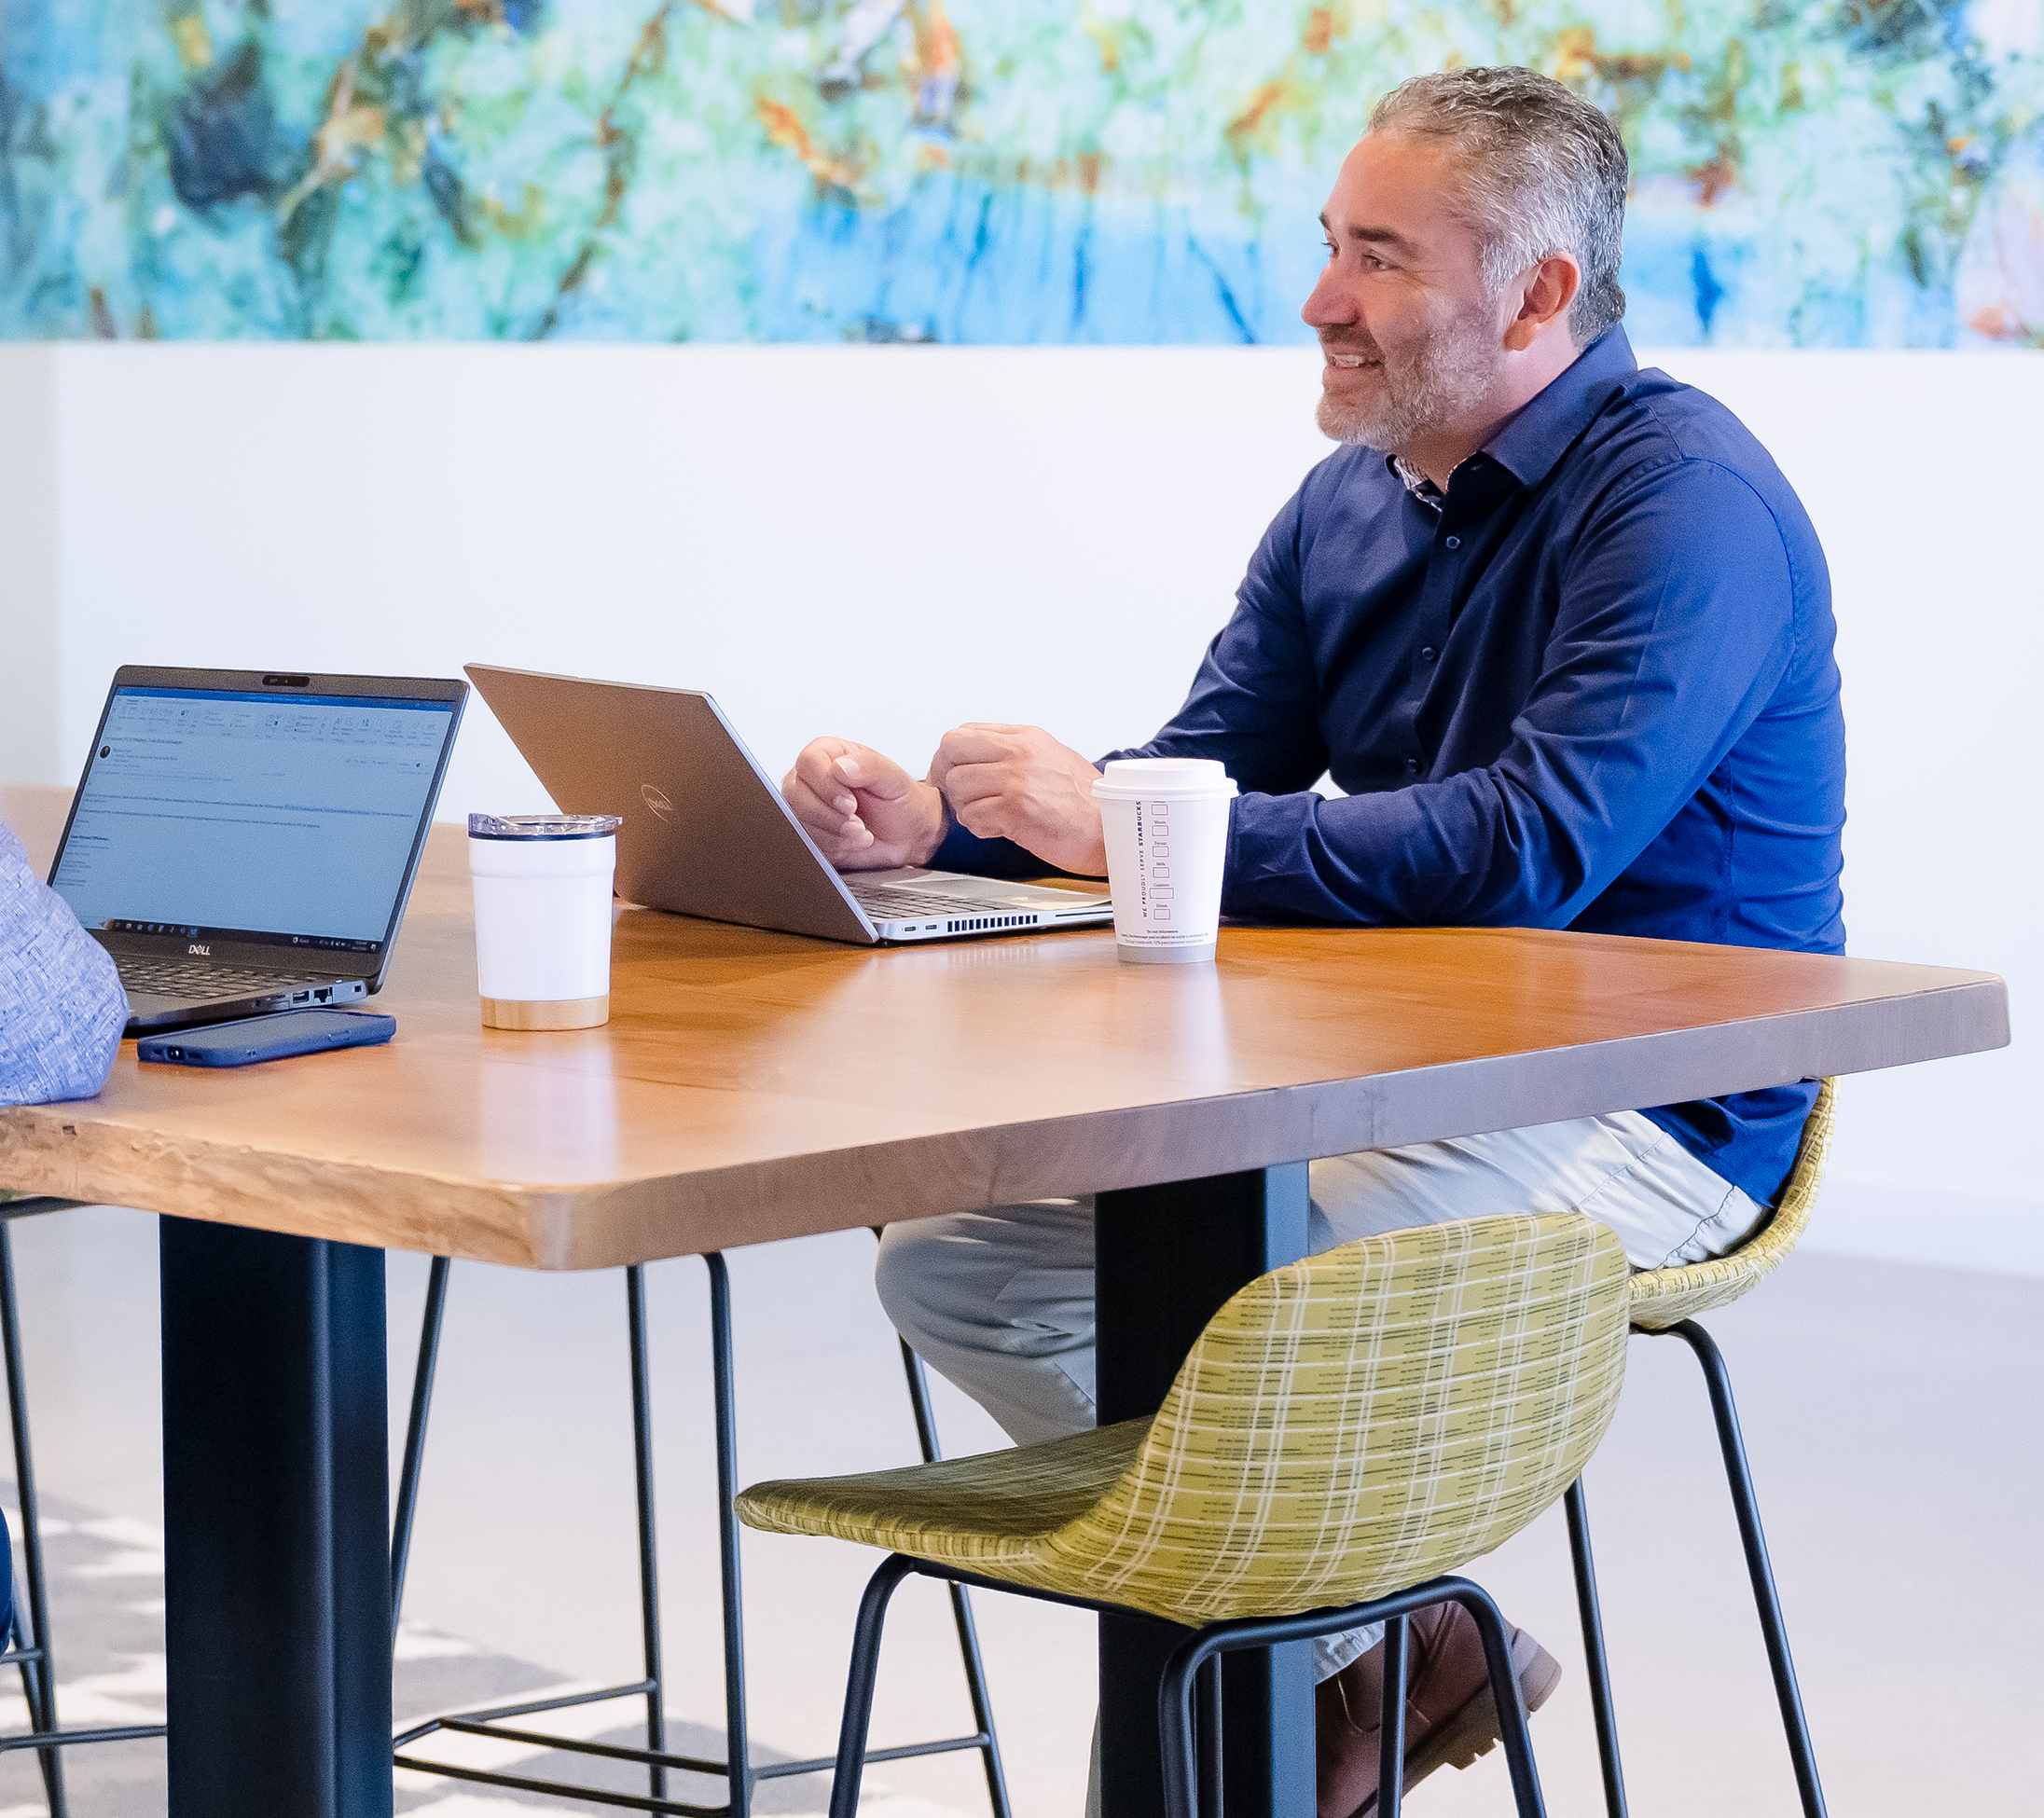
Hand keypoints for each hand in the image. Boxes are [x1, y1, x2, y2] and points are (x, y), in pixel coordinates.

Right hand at [782, 738, 947, 870]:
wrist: (908, 835)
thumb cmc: (901, 801)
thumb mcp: (894, 779)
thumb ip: (869, 766)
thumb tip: (840, 767)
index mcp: (830, 754)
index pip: (809, 761)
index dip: (826, 785)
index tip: (850, 803)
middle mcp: (813, 778)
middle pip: (796, 794)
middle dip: (830, 817)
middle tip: (858, 824)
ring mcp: (808, 805)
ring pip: (800, 822)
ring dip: (835, 834)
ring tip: (862, 832)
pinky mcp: (810, 831)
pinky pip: (807, 843)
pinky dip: (834, 848)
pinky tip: (853, 841)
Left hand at [930, 724, 1107, 874]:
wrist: (1111, 828)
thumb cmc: (1085, 802)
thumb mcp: (1050, 757)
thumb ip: (1013, 751)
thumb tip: (976, 754)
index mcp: (1026, 737)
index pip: (964, 732)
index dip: (949, 756)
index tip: (950, 774)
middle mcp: (1020, 752)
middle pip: (951, 751)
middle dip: (947, 777)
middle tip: (959, 796)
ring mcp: (1017, 779)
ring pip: (958, 786)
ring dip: (966, 807)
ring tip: (989, 816)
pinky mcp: (1016, 809)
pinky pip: (971, 815)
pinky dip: (979, 826)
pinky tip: (999, 829)